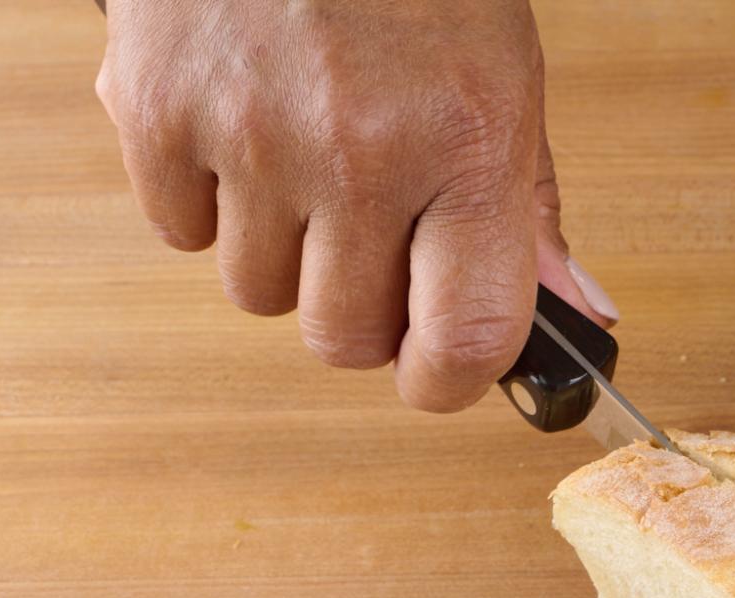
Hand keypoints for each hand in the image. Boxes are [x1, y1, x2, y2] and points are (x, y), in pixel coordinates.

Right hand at [94, 0, 617, 411]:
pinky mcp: (157, 111)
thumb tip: (577, 317)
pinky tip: (243, 129)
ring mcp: (251, 137)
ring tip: (305, 164)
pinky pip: (181, 233)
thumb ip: (526, 210)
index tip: (436, 372)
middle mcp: (361, 155)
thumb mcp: (503, 78)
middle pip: (342, 339)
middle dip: (360, 317)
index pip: (464, 339)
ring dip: (283, 256)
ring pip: (256, 295)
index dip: (446, 382)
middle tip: (370, 247)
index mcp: (467, 149)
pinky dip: (209, 202)